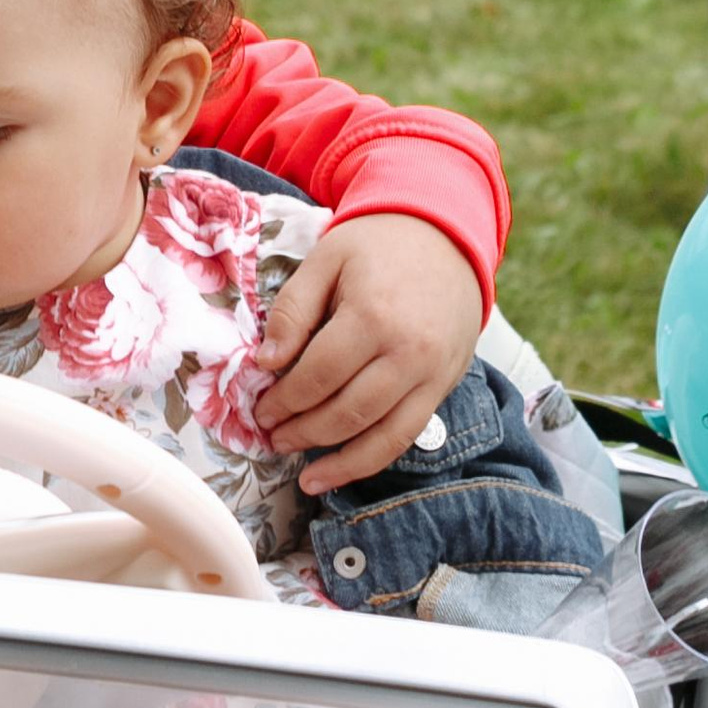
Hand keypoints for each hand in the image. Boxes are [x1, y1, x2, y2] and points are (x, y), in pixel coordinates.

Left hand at [254, 214, 484, 491]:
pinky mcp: (444, 386)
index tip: (260, 410)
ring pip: (380, 435)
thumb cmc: (378, 244)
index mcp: (373, 315)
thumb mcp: (326, 259)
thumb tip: (266, 363)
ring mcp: (432, 374)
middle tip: (273, 436)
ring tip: (303, 473)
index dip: (284, 399)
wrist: (447, 235)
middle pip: (346, 411)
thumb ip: (293, 310)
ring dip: (336, 461)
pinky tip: (341, 472)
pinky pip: (407, 436)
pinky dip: (372, 461)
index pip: (318, 375)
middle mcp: (408, 352)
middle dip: (302, 431)